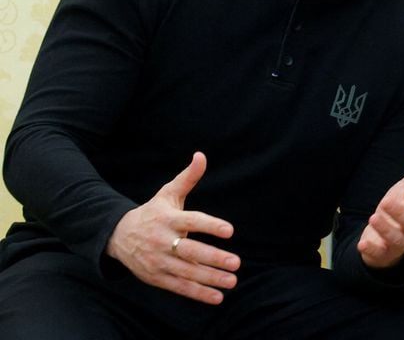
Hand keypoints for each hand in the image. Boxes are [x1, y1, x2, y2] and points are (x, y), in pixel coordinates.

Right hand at [106, 152, 239, 304]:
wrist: (118, 236)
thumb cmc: (153, 212)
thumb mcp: (168, 193)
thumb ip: (188, 177)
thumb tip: (201, 155)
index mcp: (168, 219)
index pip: (192, 221)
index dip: (210, 226)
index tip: (230, 231)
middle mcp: (163, 241)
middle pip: (190, 251)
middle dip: (213, 258)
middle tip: (236, 262)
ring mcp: (159, 261)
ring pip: (187, 272)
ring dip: (210, 278)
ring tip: (232, 280)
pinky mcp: (157, 277)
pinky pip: (179, 287)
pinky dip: (198, 293)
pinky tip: (217, 297)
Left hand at [358, 147, 403, 268]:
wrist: (385, 232)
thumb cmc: (402, 207)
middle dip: (400, 214)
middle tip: (386, 202)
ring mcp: (399, 242)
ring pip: (397, 240)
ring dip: (386, 229)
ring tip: (374, 217)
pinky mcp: (383, 252)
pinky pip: (379, 254)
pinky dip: (372, 250)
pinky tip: (362, 244)